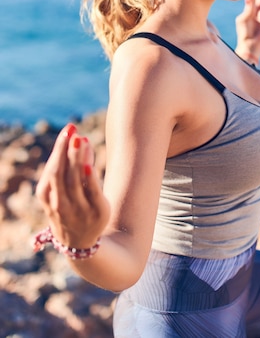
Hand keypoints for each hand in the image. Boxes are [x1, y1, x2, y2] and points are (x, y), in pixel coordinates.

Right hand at [36, 124, 109, 249]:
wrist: (81, 243)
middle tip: (73, 130)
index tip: (68, 130)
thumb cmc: (69, 207)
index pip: (52, 169)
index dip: (59, 149)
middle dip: (65, 151)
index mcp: (48, 197)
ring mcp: (79, 210)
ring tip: (82, 139)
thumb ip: (71, 166)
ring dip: (77, 159)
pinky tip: (89, 164)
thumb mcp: (64, 190)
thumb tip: (82, 139)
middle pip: (61, 174)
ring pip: (76, 181)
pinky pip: (93, 194)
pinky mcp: (98, 213)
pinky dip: (90, 179)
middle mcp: (61, 204)